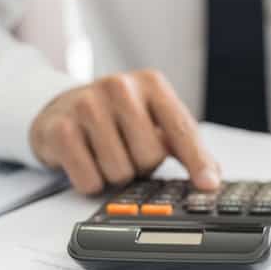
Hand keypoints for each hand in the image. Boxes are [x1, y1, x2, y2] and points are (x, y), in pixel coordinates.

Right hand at [30, 69, 219, 194]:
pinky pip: (88, 179)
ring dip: (116, 174)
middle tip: (129, 151)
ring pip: (119, 171)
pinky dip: (91, 182)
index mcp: (152, 84)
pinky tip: (86, 160)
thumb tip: (212, 180)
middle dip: (142, 165)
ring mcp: (86, 104)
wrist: (63, 108)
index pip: (181, 128)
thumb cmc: (120, 120)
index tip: (207, 185)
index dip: (197, 161)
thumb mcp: (158, 124)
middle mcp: (119, 86)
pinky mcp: (59, 128)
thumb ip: (189, 149)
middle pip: (150, 155)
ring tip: (107, 153)